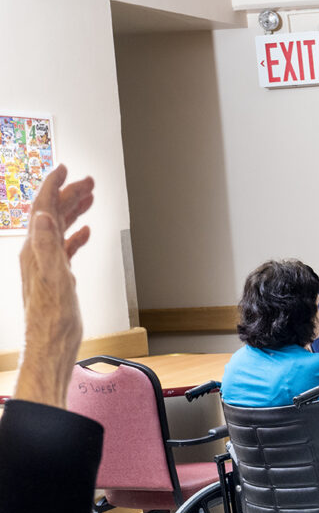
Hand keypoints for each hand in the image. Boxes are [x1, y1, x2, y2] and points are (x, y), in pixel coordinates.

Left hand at [15, 165, 93, 406]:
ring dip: (74, 210)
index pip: (43, 209)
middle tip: (87, 181)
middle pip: (53, 214)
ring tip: (89, 198)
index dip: (53, 186)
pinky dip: (77, 235)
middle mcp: (38, 253)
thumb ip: (47, 244)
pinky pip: (66, 248)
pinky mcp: (57, 277)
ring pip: (60, 228)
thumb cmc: (53, 319)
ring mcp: (47, 264)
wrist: (52, 344)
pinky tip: (86, 232)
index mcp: (36, 250)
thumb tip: (44, 214)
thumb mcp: (52, 278)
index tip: (64, 168)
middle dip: (69, 194)